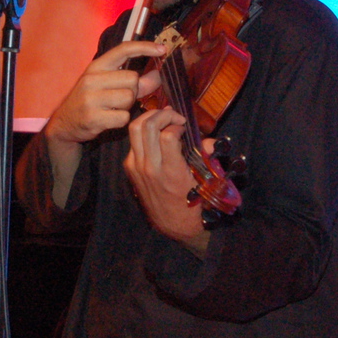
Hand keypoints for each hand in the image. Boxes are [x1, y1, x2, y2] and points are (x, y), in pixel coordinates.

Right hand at [47, 40, 165, 146]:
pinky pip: (123, 117)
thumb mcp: (107, 85)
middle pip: (132, 79)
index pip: (123, 50)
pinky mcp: (93, 117)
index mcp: (96, 66)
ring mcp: (91, 98)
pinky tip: (110, 120)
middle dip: (133, 90)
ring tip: (114, 109)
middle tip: (121, 98)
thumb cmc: (91, 101)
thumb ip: (134, 81)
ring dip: (127, 106)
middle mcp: (92, 79)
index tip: (162, 49)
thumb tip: (157, 75)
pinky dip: (121, 120)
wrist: (65, 123)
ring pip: (129, 98)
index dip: (145, 47)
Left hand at [123, 107, 209, 254]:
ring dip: (149, 118)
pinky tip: (155, 135)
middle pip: (146, 126)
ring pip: (135, 129)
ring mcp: (137, 167)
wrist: (173, 223)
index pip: (167, 136)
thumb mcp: (205, 180)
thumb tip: (208, 140)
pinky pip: (133, 142)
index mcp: (172, 171)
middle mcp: (151, 168)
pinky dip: (143, 133)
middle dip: (161, 114)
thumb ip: (206, 156)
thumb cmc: (193, 200)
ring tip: (162, 118)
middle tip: (173, 116)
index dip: (177, 124)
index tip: (185, 126)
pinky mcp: (130, 168)